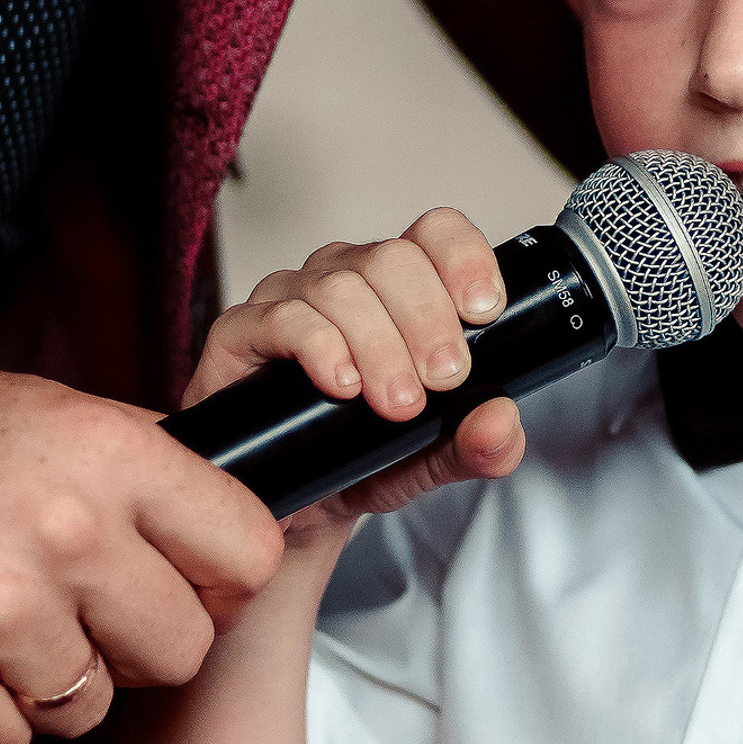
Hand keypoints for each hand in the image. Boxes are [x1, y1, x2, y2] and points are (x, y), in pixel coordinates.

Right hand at [0, 364, 284, 743]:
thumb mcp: (64, 417)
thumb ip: (152, 469)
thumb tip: (230, 520)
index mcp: (115, 459)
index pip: (250, 553)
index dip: (226, 583)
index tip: (197, 585)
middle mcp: (70, 534)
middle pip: (182, 652)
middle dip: (138, 646)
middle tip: (86, 613)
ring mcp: (3, 611)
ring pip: (90, 708)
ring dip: (50, 682)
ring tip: (4, 621)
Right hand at [191, 207, 524, 535]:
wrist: (292, 510)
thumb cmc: (359, 463)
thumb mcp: (432, 460)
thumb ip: (477, 445)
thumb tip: (501, 421)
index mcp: (399, 290)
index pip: (434, 233)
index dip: (464, 258)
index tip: (485, 311)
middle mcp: (344, 280)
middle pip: (392, 258)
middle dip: (428, 320)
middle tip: (443, 380)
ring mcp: (289, 300)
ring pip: (340, 286)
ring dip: (380, 345)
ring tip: (398, 402)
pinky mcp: (241, 333)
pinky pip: (283, 317)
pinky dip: (321, 347)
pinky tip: (342, 385)